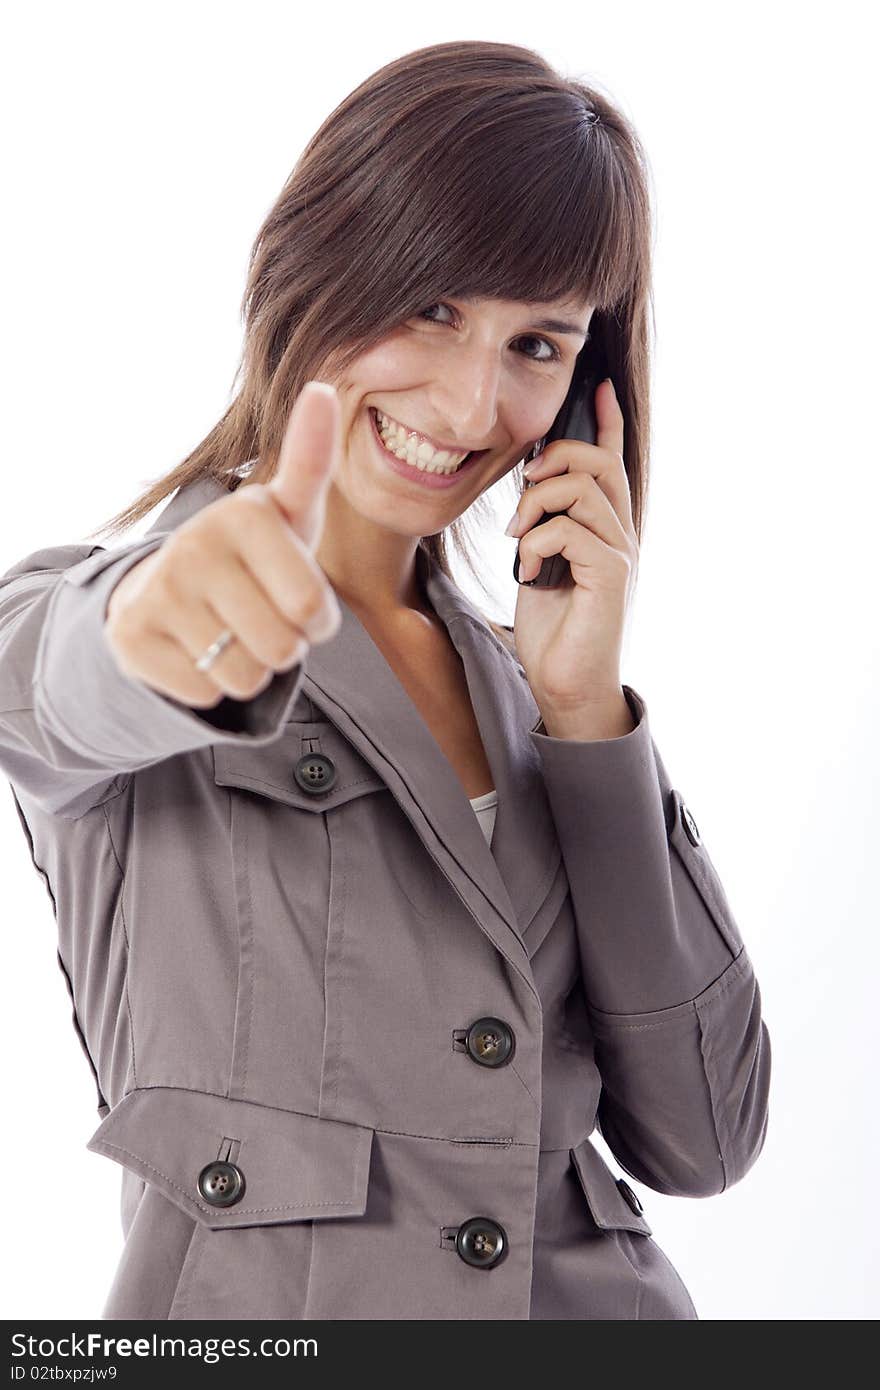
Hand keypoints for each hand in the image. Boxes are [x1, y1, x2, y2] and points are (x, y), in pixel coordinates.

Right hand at [104, 381, 342, 707]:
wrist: (166, 590)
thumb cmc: (252, 554)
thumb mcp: (288, 513)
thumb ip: (312, 461)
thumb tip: (325, 389)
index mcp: (244, 515)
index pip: (311, 609)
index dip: (316, 621)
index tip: (301, 601)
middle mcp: (194, 546)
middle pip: (282, 649)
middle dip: (284, 646)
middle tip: (262, 618)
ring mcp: (158, 592)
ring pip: (244, 676)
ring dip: (249, 667)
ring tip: (230, 631)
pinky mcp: (130, 638)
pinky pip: (206, 693)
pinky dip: (209, 683)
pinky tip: (195, 647)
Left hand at [504, 377, 638, 715]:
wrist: (566, 685)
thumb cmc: (553, 629)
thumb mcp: (540, 564)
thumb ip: (543, 526)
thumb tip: (529, 491)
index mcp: (604, 527)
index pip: (613, 461)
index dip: (607, 421)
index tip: (598, 386)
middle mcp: (620, 534)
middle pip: (599, 461)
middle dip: (554, 458)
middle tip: (524, 485)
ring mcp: (619, 553)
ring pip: (580, 489)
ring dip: (535, 506)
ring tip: (517, 539)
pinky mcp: (610, 576)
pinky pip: (569, 530)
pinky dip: (536, 544)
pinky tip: (526, 571)